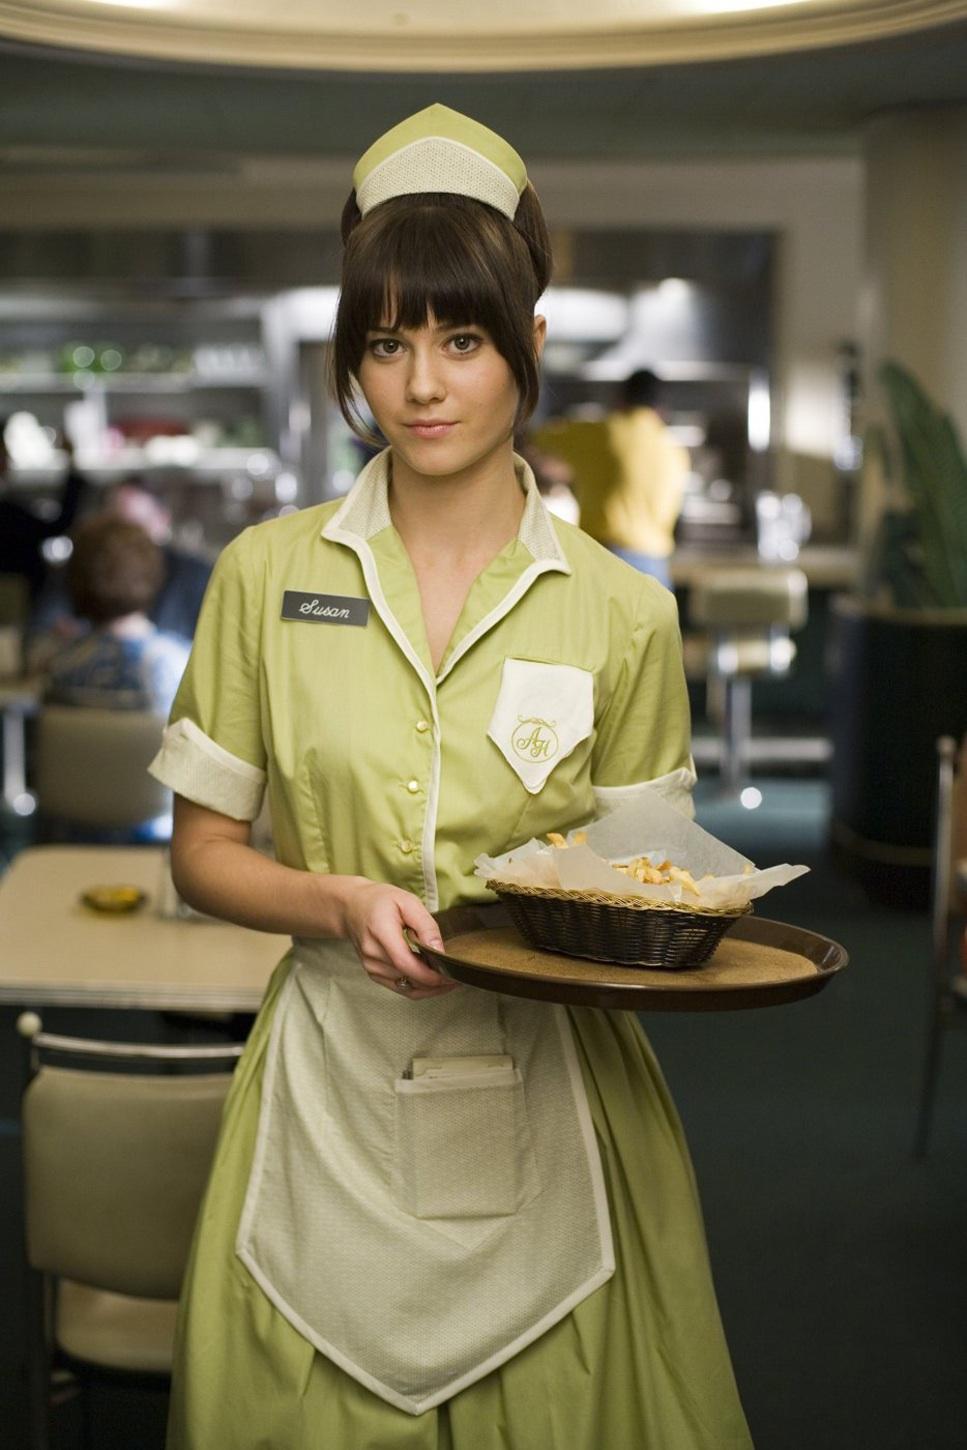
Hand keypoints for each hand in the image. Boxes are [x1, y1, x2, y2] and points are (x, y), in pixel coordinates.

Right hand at [341, 881, 457, 999]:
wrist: (351, 908)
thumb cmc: (380, 901)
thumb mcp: (407, 902)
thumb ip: (425, 926)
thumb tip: (440, 951)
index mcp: (380, 933)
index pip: (406, 963)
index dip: (431, 974)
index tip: (452, 973)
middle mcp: (373, 956)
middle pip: (410, 979)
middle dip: (437, 982)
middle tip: (459, 974)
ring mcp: (371, 968)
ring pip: (408, 989)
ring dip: (431, 988)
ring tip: (450, 977)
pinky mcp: (374, 974)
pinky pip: (401, 989)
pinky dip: (420, 987)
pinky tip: (434, 979)